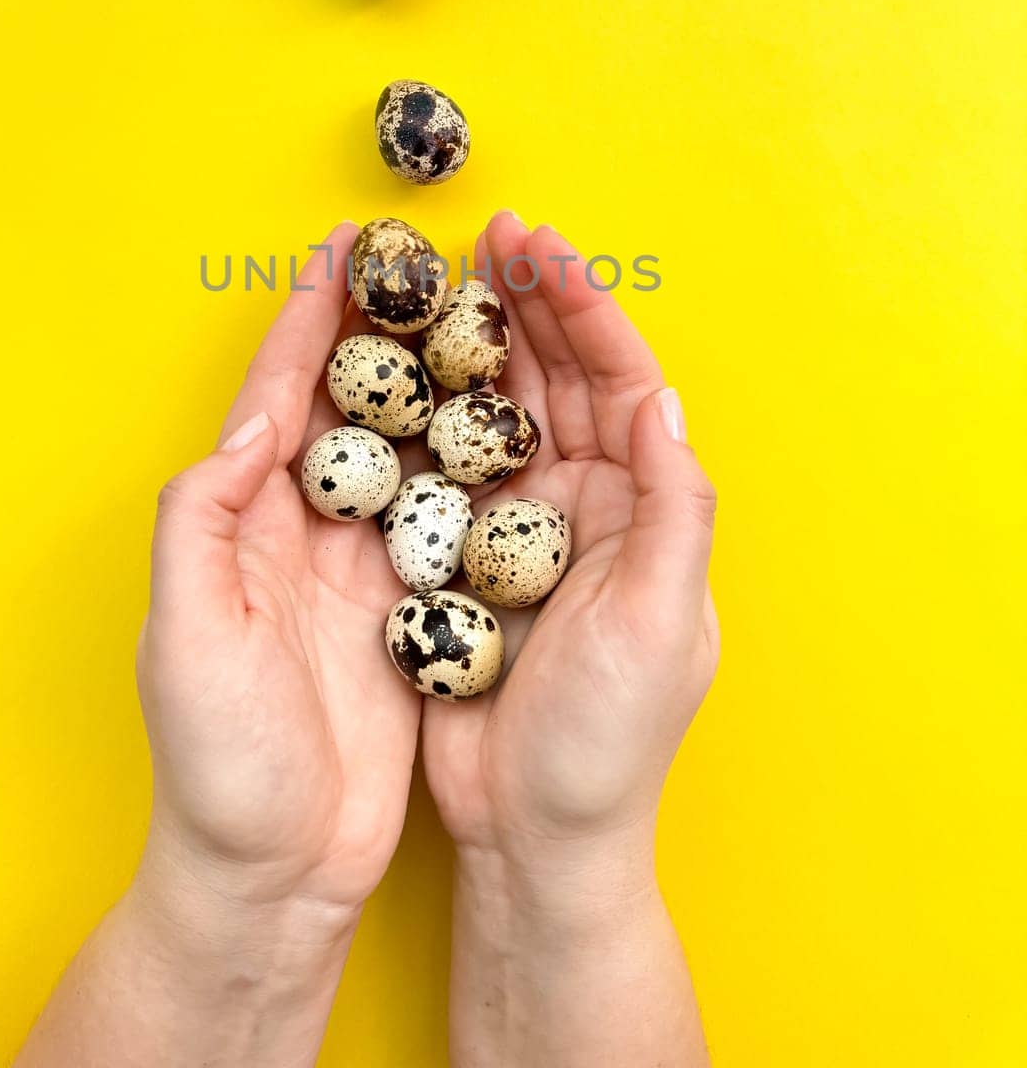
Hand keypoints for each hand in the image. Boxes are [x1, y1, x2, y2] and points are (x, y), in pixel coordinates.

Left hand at [16, 223, 424, 1067]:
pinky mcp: (411, 612)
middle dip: (386, 325)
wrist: (275, 875)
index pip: (280, 394)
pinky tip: (509, 423)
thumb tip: (256, 416)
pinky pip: (448, 516)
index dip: (310, 315)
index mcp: (244, 521)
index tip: (346, 245)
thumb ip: (204, 517)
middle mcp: (304, 531)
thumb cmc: (217, 764)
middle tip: (435, 259)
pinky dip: (474, 462)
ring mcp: (363, 569)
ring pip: (408, 447)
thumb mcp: (186, 633)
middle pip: (351, 402)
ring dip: (440, 380)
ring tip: (483, 314)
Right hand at [422, 212, 718, 873]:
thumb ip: (672, 508)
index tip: (540, 247)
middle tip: (487, 234)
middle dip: (528, 303)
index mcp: (640, 511)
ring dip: (476, 343)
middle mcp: (585, 507)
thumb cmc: (608, 742)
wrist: (532, 837)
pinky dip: (426, 414)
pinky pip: (445, 467)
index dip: (584, 309)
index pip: (620, 384)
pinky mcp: (462, 559)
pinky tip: (399, 372)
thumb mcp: (662, 623)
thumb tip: (661, 399)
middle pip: (557, 380)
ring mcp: (521, 530)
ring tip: (441, 279)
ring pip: (499, 412)